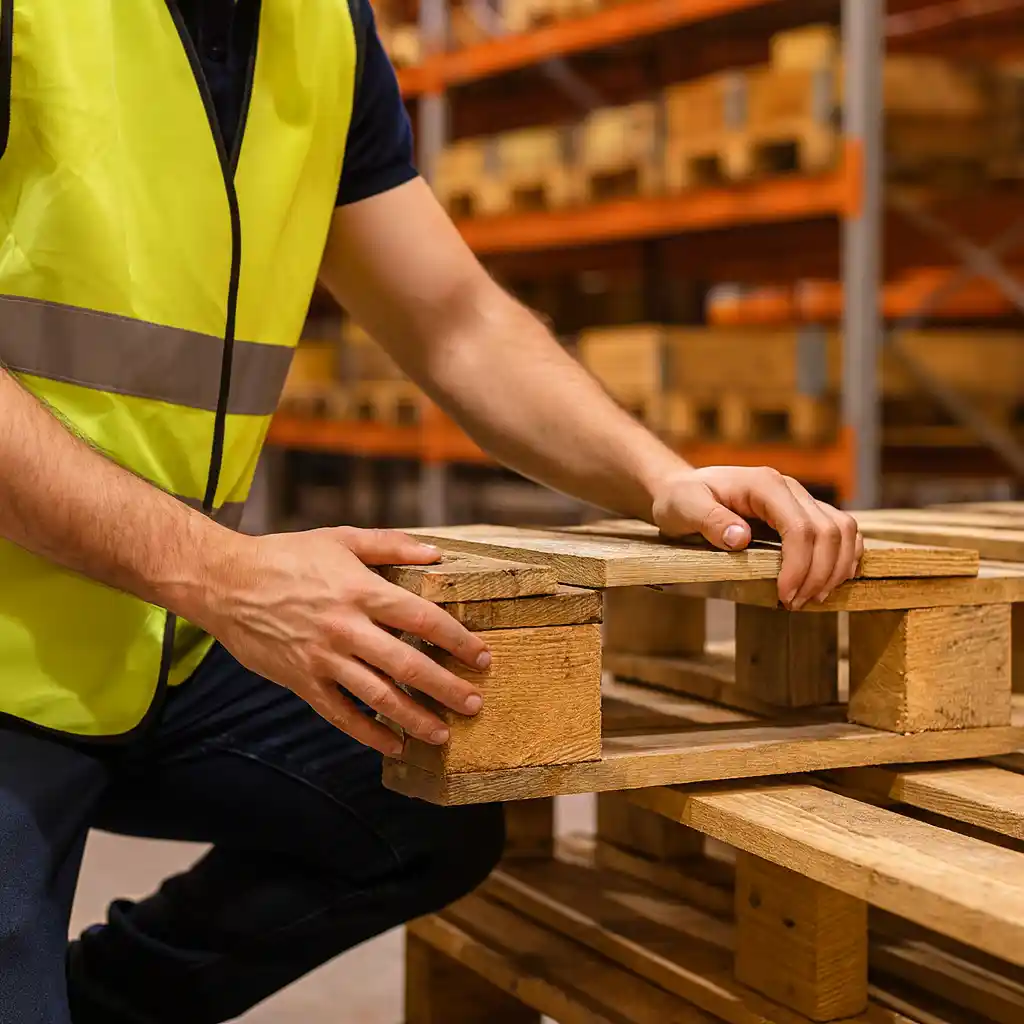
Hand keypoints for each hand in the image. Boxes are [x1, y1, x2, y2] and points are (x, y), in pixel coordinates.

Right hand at [193, 527, 489, 755]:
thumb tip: (435, 554)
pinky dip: (368, 732)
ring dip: (415, 718)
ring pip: (378, 696)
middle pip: (408, 665)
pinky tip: (392, 744)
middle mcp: (346, 628)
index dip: (457, 639)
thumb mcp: (340, 539)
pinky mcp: (302, 681)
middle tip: (474, 704)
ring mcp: (323, 659)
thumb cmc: (286, 556)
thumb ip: (390, 545)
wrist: (225, 582)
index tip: (481, 656)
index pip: (422, 619)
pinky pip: (341, 714)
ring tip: (442, 734)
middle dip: (446, 688)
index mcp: (361, 591)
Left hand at [651, 466, 862, 608]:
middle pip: (828, 532)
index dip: (799, 565)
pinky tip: (826, 582)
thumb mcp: (684, 507)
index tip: (785, 596)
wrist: (682, 490)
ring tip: (811, 598)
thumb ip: (710, 520)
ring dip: (835, 568)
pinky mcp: (804, 513)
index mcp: (764, 485)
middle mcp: (790, 488)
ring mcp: (801, 499)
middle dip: (818, 574)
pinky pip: (841, 532)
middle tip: (795, 604)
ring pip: (843, 530)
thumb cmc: (681, 499)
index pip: (800, 527)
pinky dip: (842, 558)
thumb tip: (740, 539)